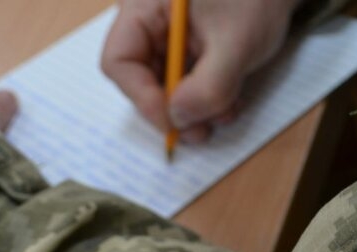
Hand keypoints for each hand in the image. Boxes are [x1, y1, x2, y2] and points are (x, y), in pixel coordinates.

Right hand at [101, 0, 300, 142]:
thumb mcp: (237, 44)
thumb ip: (208, 85)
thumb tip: (179, 119)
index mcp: (144, 6)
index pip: (120, 60)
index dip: (142, 97)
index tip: (173, 121)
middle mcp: (150, 21)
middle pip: (140, 77)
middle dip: (171, 109)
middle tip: (199, 133)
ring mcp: (169, 37)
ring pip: (164, 85)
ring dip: (192, 110)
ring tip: (222, 114)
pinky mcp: (189, 49)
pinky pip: (185, 83)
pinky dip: (205, 100)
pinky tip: (228, 103)